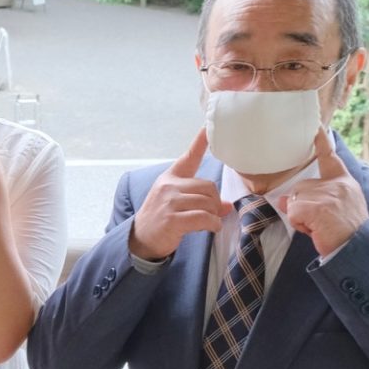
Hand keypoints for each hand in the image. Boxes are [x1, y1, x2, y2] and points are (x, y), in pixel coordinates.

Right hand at [128, 129, 229, 260]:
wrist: (141, 240)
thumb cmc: (161, 219)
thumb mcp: (177, 203)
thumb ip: (201, 200)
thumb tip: (227, 206)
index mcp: (170, 178)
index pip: (188, 157)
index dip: (200, 142)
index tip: (207, 128)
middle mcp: (169, 186)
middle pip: (209, 186)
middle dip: (215, 202)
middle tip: (213, 213)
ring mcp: (169, 202)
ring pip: (208, 203)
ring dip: (214, 215)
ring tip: (210, 222)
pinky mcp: (172, 219)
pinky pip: (204, 217)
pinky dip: (213, 224)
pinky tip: (212, 228)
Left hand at [281, 131, 367, 257]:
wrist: (356, 248)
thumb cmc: (346, 232)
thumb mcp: (334, 210)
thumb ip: (312, 200)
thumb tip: (282, 200)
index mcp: (344, 182)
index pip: (330, 158)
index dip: (322, 142)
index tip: (317, 126)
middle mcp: (336, 184)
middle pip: (300, 188)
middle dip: (301, 206)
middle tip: (319, 221)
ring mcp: (327, 194)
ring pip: (294, 200)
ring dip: (300, 217)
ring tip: (319, 226)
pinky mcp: (317, 207)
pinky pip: (293, 212)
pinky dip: (299, 224)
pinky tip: (315, 229)